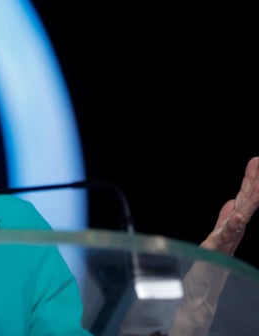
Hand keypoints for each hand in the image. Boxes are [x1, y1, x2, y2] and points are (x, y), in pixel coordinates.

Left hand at [170, 156, 257, 335]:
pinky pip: (226, 237)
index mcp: (232, 226)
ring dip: (247, 199)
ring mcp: (226, 242)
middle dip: (253, 183)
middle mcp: (232, 232)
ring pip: (240, 217)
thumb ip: (225, 221)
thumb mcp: (216, 237)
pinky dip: (232, 225)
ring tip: (254, 180)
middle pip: (246, 204)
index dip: (250, 181)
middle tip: (258, 162)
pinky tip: (236, 214)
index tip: (256, 161)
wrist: (201, 293)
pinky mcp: (216, 252)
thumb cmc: (210, 267)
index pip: (243, 199)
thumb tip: (231, 203)